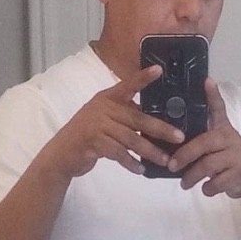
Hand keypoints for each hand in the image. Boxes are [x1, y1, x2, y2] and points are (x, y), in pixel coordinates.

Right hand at [43, 66, 184, 178]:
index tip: (159, 70)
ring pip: (130, 139)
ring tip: (165, 159)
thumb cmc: (88, 134)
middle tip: (179, 136)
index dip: (143, 78)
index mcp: (107, 98)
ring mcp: (97, 125)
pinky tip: (141, 169)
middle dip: (160, 129)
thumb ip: (123, 116)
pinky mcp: (93, 143)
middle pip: (137, 119)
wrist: (61, 153)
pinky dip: (131, 162)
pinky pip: (118, 153)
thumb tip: (154, 123)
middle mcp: (103, 108)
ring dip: (149, 151)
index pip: (128, 85)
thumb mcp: (104, 118)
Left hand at [168, 79, 240, 199]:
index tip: (207, 81)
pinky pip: (217, 182)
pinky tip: (205, 189)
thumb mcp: (218, 142)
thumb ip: (201, 136)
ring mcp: (235, 156)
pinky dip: (208, 188)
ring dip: (192, 176)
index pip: (218, 108)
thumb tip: (172, 134)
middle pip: (203, 144)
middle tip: (172, 165)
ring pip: (207, 165)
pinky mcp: (239, 174)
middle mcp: (229, 139)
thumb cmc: (229, 158)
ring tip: (184, 183)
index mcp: (222, 129)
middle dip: (184, 156)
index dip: (213, 95)